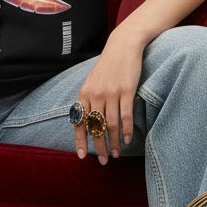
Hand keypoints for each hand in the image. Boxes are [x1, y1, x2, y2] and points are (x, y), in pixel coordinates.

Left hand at [73, 35, 141, 164]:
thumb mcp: (92, 80)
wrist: (123, 46)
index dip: (80, 140)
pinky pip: (125, 116)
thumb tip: (87, 120)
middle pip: (95, 126)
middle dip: (99, 146)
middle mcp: (95, 94)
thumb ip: (89, 98)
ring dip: (114, 142)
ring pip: (110, 124)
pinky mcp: (126, 91)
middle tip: (104, 161)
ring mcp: (111, 93)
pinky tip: (127, 140)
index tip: (82, 155)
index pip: (79, 121)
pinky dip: (126, 130)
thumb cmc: (108, 65)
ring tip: (117, 154)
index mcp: (84, 93)